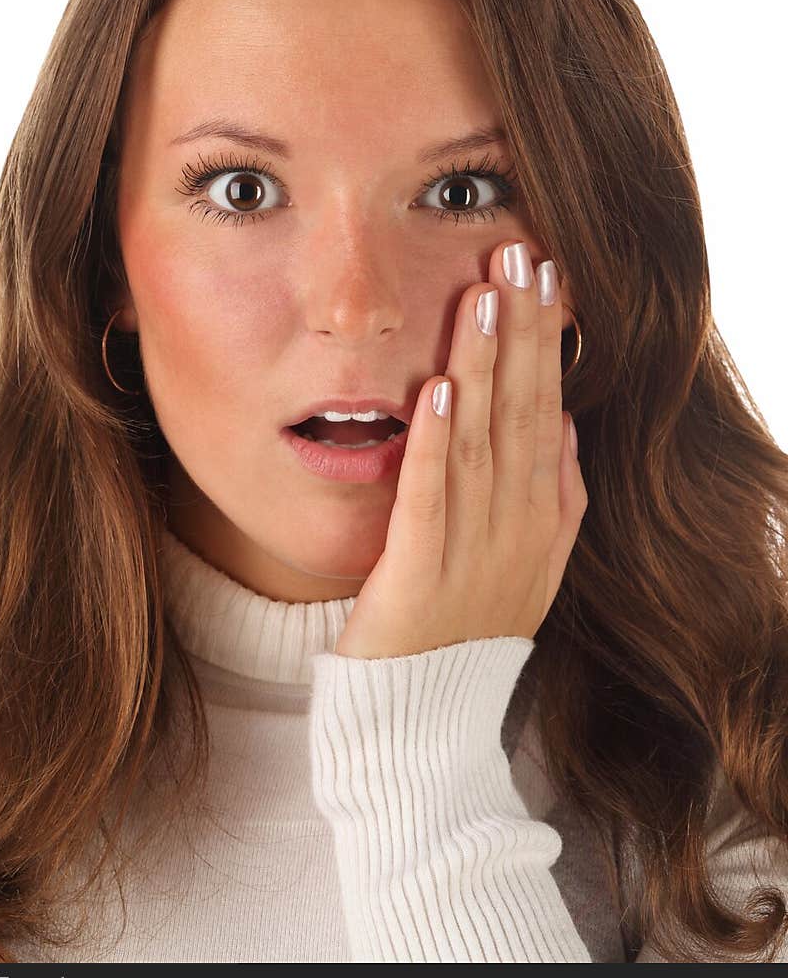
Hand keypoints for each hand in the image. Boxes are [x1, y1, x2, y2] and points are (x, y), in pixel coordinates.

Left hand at [333, 240, 587, 659]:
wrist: (423, 724)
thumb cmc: (465, 632)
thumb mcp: (528, 564)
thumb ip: (553, 495)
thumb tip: (560, 421)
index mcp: (541, 519)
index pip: (548, 410)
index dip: (547, 341)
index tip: (545, 276)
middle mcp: (516, 530)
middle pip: (524, 413)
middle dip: (524, 331)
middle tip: (522, 253)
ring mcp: (472, 554)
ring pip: (482, 445)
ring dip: (482, 367)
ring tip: (484, 296)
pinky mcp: (418, 579)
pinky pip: (428, 503)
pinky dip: (432, 447)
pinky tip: (433, 390)